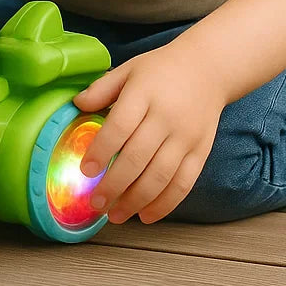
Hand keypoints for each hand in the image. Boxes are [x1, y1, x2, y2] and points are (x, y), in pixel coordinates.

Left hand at [73, 44, 225, 223]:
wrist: (208, 69)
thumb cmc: (161, 70)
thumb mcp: (129, 69)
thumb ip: (102, 88)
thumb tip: (76, 105)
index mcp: (144, 93)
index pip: (120, 126)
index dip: (101, 150)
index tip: (85, 170)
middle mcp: (166, 117)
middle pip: (138, 158)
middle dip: (114, 185)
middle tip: (95, 202)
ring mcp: (186, 138)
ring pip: (160, 177)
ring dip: (136, 201)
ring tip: (115, 215)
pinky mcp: (201, 152)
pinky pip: (183, 184)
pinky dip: (165, 204)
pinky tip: (146, 215)